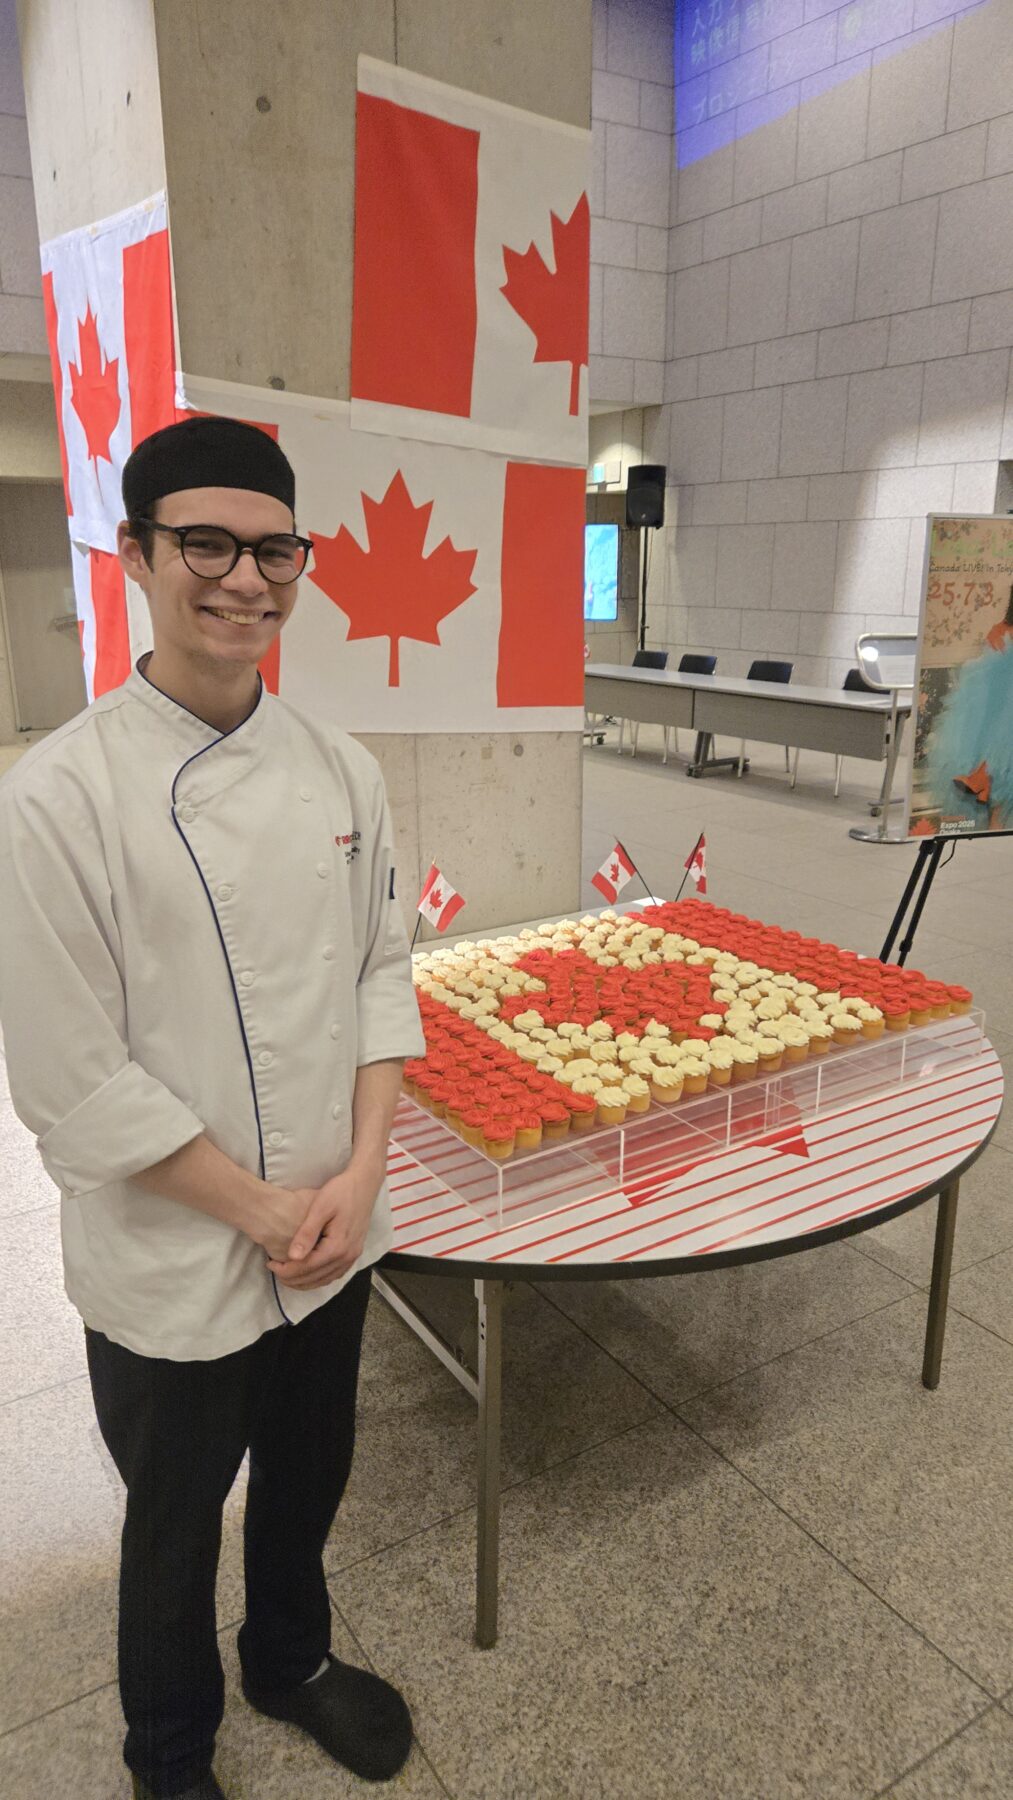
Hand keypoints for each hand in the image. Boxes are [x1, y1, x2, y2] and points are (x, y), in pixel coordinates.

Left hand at [266, 1160, 383, 1290]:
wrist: (364, 1183)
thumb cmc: (341, 1191)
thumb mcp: (320, 1208)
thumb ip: (307, 1233)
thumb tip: (292, 1256)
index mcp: (338, 1246)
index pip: (307, 1267)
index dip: (286, 1270)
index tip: (270, 1264)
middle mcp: (347, 1256)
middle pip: (316, 1278)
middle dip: (292, 1279)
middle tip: (274, 1271)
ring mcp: (353, 1256)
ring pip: (326, 1279)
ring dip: (305, 1282)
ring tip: (286, 1275)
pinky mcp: (354, 1252)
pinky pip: (335, 1274)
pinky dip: (319, 1278)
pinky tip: (308, 1274)